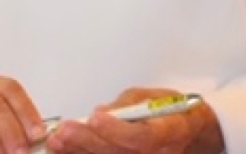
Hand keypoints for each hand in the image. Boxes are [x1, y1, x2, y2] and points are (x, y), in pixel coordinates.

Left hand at [44, 88, 223, 153]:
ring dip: (79, 153)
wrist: (188, 133)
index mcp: (169, 132)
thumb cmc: (171, 113)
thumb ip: (126, 106)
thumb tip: (103, 112)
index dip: (116, 130)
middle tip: (64, 131)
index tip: (95, 118)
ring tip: (57, 142)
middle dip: (88, 142)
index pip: (142, 137)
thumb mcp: (152, 97)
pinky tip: (65, 151)